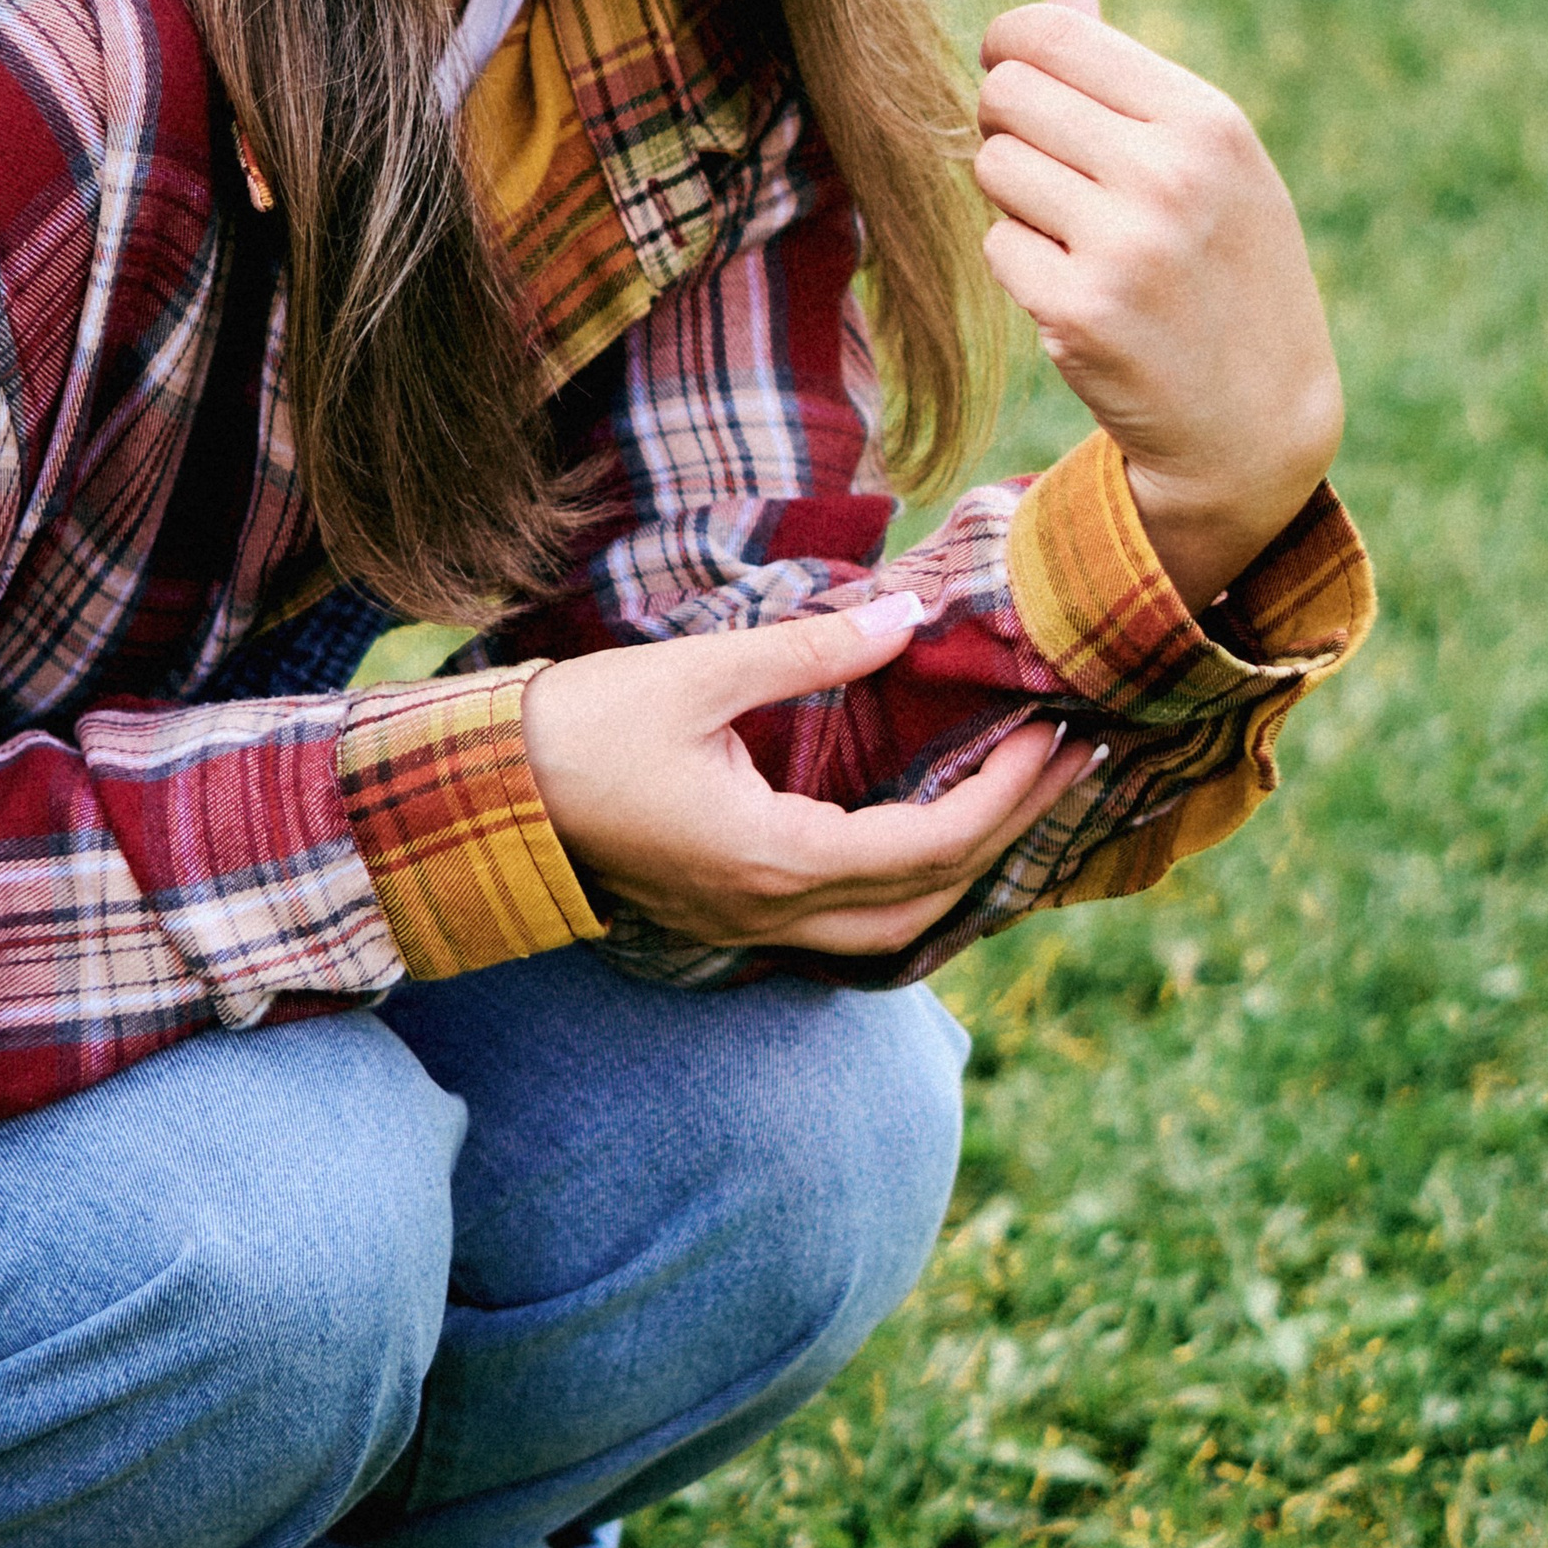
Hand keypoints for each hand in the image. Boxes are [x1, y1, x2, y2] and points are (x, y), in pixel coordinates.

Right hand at [521, 592, 1097, 959]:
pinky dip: (905, 885)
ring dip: (963, 873)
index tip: (1056, 736)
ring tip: (1014, 802)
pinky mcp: (728, 912)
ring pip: (891, 929)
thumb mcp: (699, 673)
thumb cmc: (579, 727)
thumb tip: (907, 618)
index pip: (929, 846)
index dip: (1007, 794)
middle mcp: (770, 911)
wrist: (480, 791)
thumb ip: (810, 650)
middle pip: (930, 902)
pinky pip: (846, 923)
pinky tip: (925, 834)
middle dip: (1010, 835)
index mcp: (772, 858)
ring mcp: (747, 923)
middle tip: (1067, 764)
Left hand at [975, 0, 1342, 609]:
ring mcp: (1123, 247)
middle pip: (1006, 95)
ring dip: (1013, 197)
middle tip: (1044, 164)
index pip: (1051, 35)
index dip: (1008, 47)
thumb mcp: (1210, 161)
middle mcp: (1168, 174)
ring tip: (1075, 231)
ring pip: (992, 168)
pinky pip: (997, 246)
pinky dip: (1021, 264)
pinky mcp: (1078, 314)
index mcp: (1206, 119)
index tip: (1013, 73)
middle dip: (1006, 122)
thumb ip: (1129, 76)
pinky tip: (1077, 288)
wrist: (1257, 417)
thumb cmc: (1227, 267)